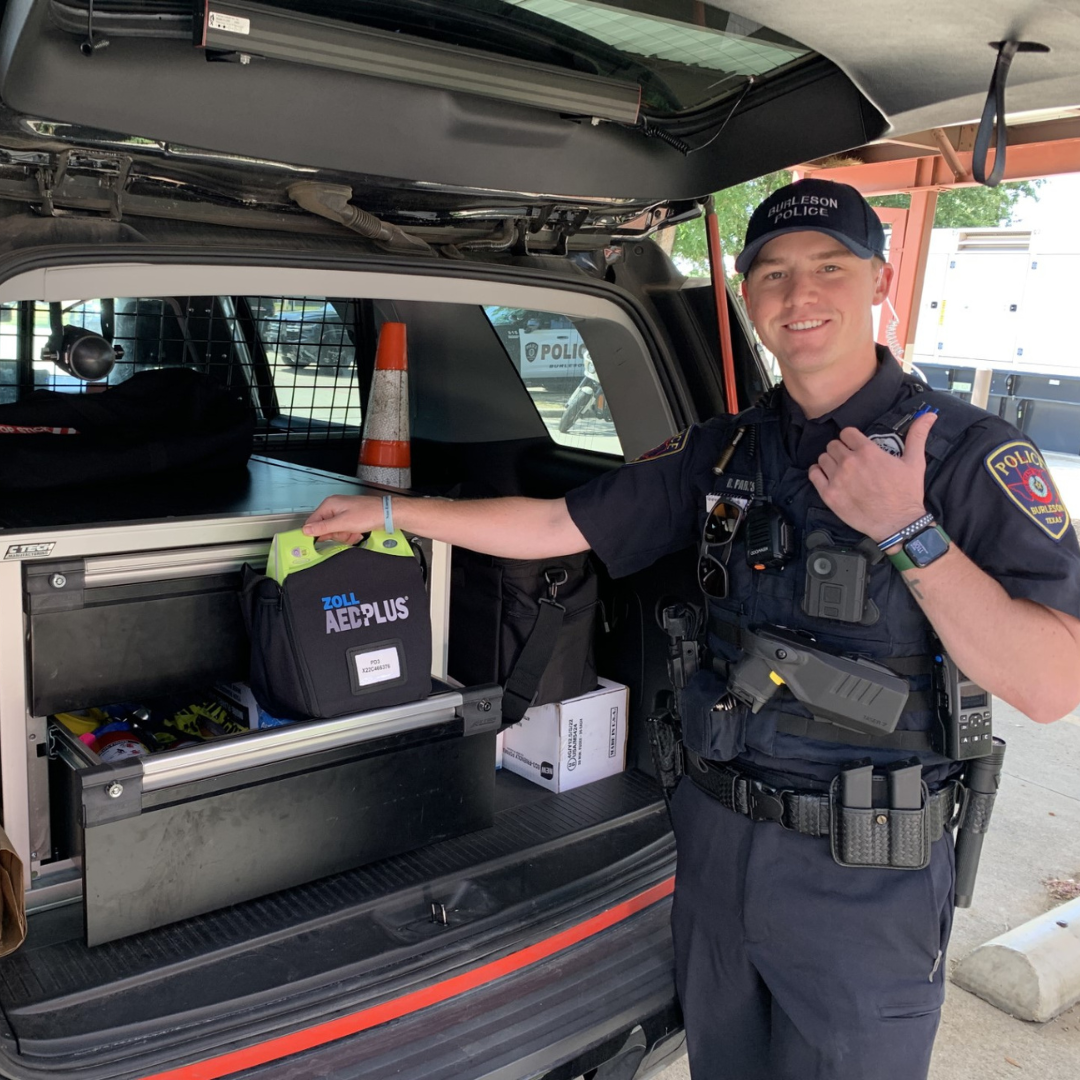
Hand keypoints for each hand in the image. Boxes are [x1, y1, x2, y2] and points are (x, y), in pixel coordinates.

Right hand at [302, 495, 381, 544]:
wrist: (387, 514)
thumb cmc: (369, 514)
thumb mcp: (343, 523)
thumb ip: (323, 527)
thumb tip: (306, 530)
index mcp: (329, 505)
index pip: (313, 522)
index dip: (316, 533)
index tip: (320, 542)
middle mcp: (334, 508)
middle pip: (325, 529)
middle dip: (337, 535)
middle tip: (346, 533)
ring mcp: (343, 514)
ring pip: (335, 532)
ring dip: (345, 536)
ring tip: (355, 532)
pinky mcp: (350, 520)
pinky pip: (344, 532)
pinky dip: (351, 535)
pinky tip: (358, 533)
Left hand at [807, 412, 936, 542]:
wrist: (898, 523)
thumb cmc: (907, 493)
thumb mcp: (915, 462)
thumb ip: (917, 436)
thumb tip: (930, 415)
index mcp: (867, 451)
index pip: (847, 433)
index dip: (851, 438)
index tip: (855, 446)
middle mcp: (849, 462)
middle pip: (833, 445)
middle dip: (840, 450)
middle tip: (849, 460)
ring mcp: (837, 478)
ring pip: (823, 458)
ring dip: (829, 461)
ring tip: (839, 470)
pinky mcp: (829, 494)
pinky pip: (814, 475)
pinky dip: (818, 473)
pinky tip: (826, 477)